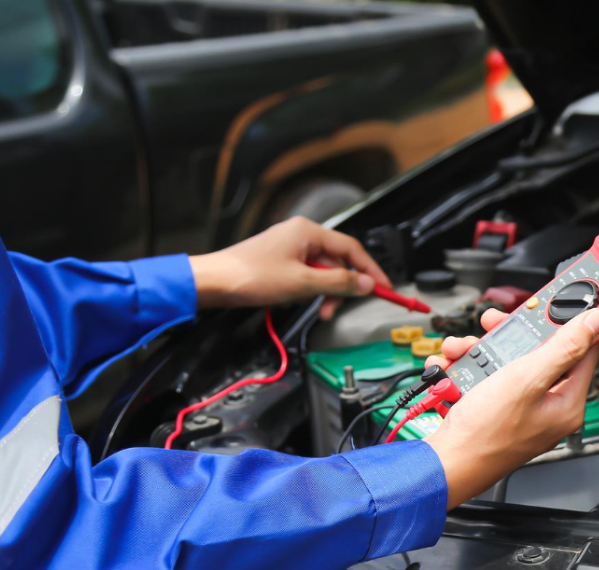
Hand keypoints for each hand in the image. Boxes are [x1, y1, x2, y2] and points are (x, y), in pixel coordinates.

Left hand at [189, 216, 391, 318]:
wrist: (212, 282)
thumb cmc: (250, 276)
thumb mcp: (302, 282)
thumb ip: (338, 282)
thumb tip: (366, 283)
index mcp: (308, 231)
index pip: (352, 249)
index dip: (371, 270)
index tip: (385, 287)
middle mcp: (301, 235)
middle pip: (337, 261)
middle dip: (341, 287)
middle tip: (337, 308)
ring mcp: (289, 247)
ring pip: (322, 271)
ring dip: (324, 292)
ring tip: (316, 309)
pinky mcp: (279, 261)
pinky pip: (306, 274)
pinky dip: (309, 290)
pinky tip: (298, 300)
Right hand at [423, 307, 598, 506]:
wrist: (444, 465)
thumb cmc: (485, 434)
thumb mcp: (527, 379)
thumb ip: (564, 348)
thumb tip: (597, 322)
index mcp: (567, 403)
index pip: (584, 351)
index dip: (571, 323)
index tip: (557, 303)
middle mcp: (548, 407)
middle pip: (540, 353)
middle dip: (512, 334)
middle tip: (494, 323)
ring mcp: (521, 410)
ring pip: (509, 362)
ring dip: (482, 349)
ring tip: (463, 350)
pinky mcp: (497, 411)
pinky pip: (490, 378)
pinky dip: (470, 368)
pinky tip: (453, 367)